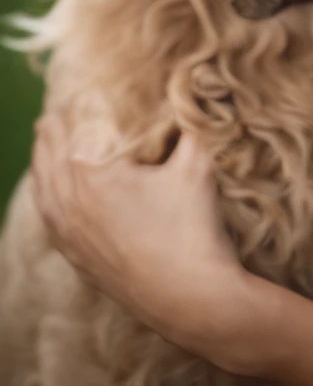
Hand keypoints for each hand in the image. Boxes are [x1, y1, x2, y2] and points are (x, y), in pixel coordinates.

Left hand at [31, 113, 244, 358]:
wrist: (192, 299)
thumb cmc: (192, 229)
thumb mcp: (197, 164)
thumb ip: (191, 124)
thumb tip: (193, 95)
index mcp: (90, 172)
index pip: (74, 123)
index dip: (81, 101)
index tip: (88, 85)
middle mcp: (68, 202)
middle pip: (50, 152)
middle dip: (57, 127)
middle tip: (62, 107)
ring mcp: (68, 235)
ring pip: (42, 186)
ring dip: (44, 159)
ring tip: (47, 138)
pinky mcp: (76, 259)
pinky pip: (48, 217)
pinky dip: (45, 194)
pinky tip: (51, 191)